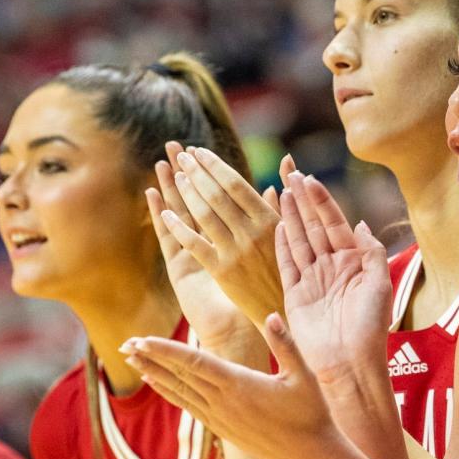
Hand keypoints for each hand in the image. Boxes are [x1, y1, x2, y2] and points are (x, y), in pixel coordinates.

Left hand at [121, 313, 343, 458]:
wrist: (309, 455)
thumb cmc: (310, 413)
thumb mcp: (303, 376)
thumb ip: (285, 344)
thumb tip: (272, 315)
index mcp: (239, 384)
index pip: (193, 362)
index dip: (165, 350)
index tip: (142, 339)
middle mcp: (223, 402)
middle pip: (178, 375)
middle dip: (150, 357)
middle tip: (125, 343)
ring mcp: (220, 417)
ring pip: (179, 392)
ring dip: (154, 374)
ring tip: (132, 359)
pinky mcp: (221, 428)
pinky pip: (187, 406)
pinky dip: (169, 393)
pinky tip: (156, 383)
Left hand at [154, 144, 287, 329]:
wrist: (282, 307)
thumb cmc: (288, 264)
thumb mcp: (292, 228)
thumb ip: (285, 194)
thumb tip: (287, 160)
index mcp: (269, 220)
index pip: (236, 184)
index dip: (214, 165)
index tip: (199, 152)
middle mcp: (252, 234)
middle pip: (217, 195)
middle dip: (196, 173)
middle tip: (182, 157)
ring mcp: (235, 253)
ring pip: (204, 216)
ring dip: (186, 193)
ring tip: (176, 177)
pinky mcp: (222, 272)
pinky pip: (194, 245)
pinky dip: (178, 227)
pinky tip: (165, 213)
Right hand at [277, 173, 392, 387]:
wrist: (349, 363)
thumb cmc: (370, 328)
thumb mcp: (380, 285)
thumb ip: (370, 252)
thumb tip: (360, 223)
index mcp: (354, 262)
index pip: (335, 223)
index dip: (323, 201)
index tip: (310, 180)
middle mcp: (332, 267)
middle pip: (315, 227)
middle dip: (303, 201)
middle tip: (291, 174)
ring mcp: (312, 280)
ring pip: (300, 240)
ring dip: (291, 217)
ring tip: (281, 191)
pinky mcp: (296, 295)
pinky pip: (287, 264)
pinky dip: (282, 244)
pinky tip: (278, 225)